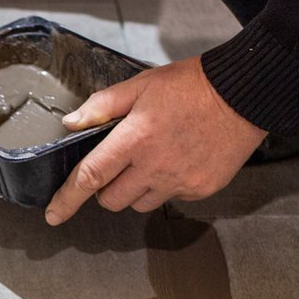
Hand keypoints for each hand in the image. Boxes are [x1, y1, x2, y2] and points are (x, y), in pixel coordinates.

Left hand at [44, 57, 264, 225]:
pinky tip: (177, 161)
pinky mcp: (199, 189)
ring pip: (139, 204)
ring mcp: (178, 181)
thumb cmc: (192, 86)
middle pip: (111, 200)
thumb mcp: (142, 84)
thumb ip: (103, 106)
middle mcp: (155, 166)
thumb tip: (71, 123)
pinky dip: (165, 187)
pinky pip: (170, 200)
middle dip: (106, 189)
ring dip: (135, 191)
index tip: (53, 214)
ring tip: (152, 160)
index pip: (90, 177)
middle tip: (119, 166)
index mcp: (135, 138)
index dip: (67, 199)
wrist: (245, 94)